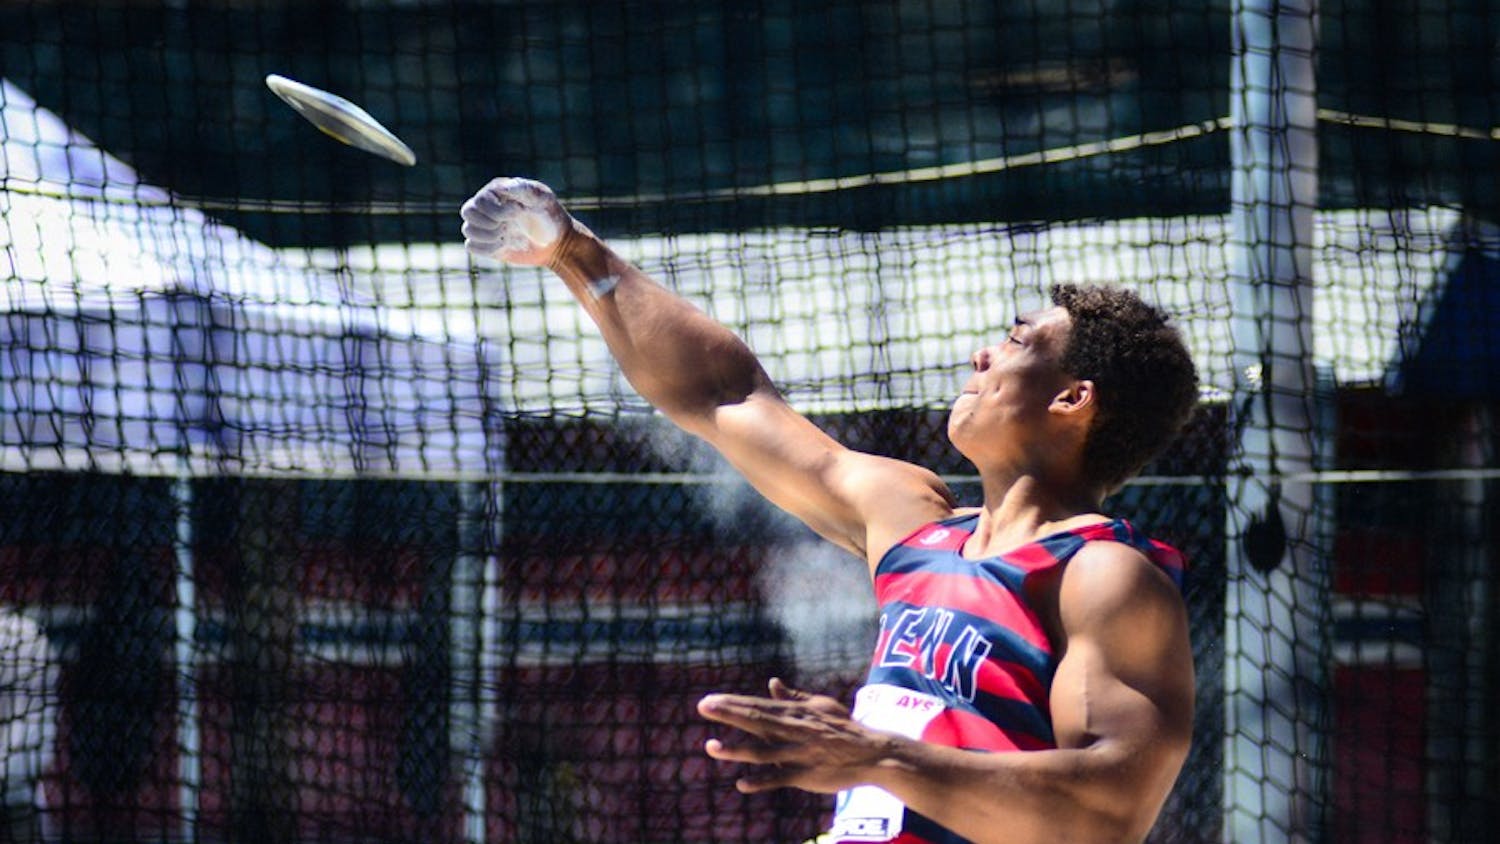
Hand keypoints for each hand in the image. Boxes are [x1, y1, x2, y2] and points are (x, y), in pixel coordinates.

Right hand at [459, 177, 572, 265]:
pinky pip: (471, 246)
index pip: (480, 199)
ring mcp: (486, 225)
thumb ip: (524, 189)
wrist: (557, 243)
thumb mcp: (543, 199)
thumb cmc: (551, 216)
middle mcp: (488, 206)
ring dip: (488, 235)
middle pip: (467, 212)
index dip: (496, 210)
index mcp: (497, 191)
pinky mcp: (487, 244)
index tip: (520, 212)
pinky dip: (486, 248)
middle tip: (507, 225)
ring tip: (506, 235)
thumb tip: (502, 188)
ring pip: (468, 229)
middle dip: (488, 222)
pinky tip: (504, 245)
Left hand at [697, 678, 891, 794]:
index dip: (732, 703)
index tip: (708, 700)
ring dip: (735, 750)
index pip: (757, 706)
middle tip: (702, 706)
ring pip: (762, 750)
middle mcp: (794, 730)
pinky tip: (741, 784)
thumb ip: (793, 697)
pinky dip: (761, 781)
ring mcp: (799, 753)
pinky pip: (780, 778)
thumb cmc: (844, 727)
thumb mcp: (820, 706)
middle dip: (728, 713)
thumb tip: (772, 683)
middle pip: (755, 720)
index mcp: (795, 713)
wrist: (872, 753)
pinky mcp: (806, 775)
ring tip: (710, 746)